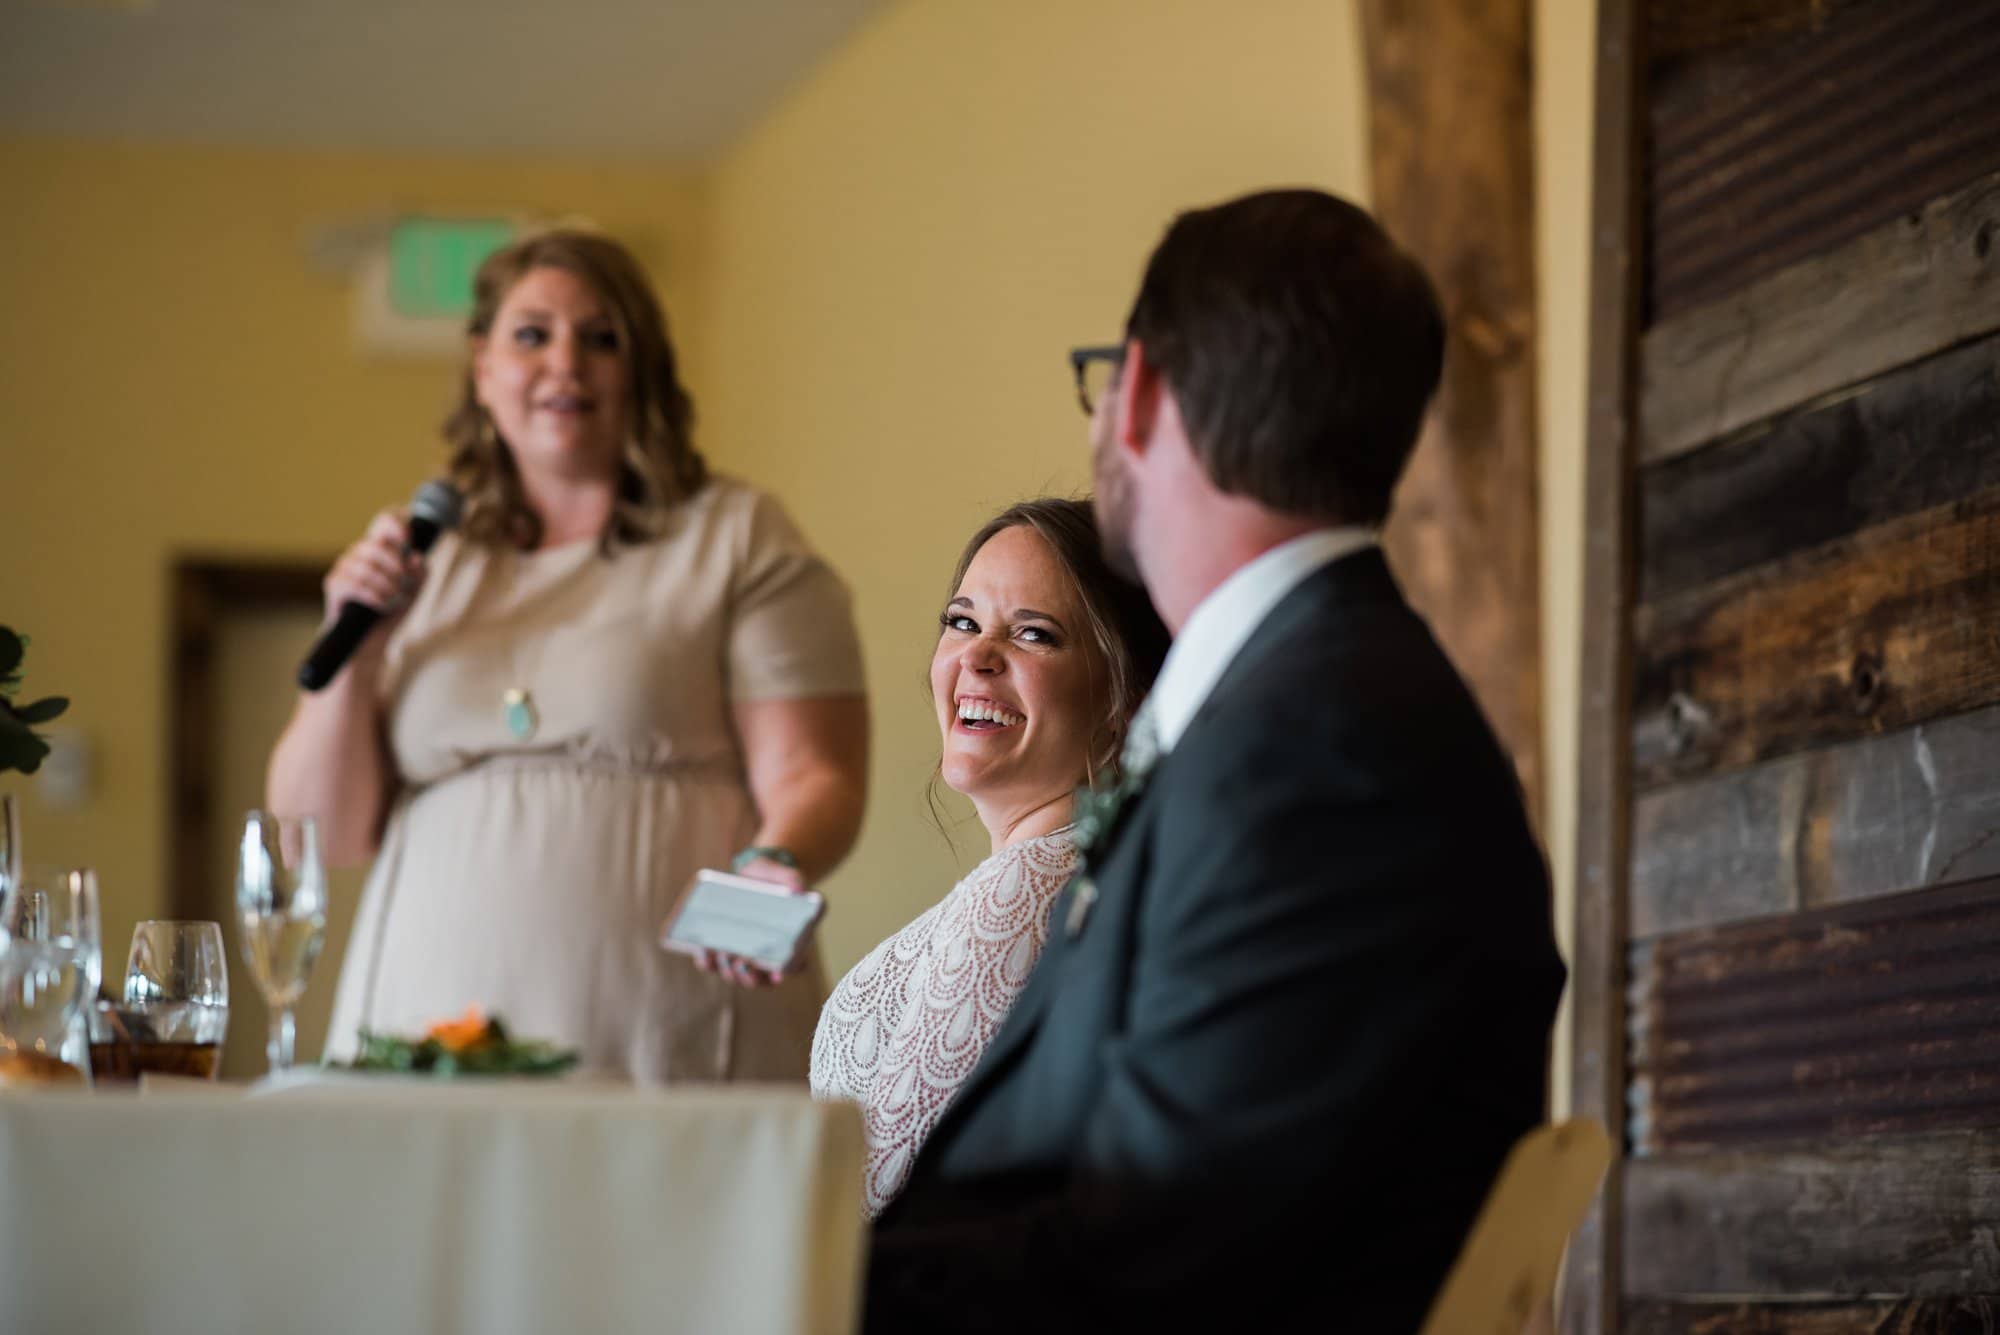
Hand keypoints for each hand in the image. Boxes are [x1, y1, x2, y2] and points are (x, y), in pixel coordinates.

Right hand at [323, 509, 425, 641]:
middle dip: (395, 567)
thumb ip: (420, 573)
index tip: (407, 539)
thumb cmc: (392, 610)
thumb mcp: (415, 591)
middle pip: (376, 545)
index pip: (385, 521)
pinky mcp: (334, 584)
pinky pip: (354, 584)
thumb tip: (416, 557)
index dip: (396, 524)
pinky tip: (382, 605)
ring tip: (394, 600)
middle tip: (403, 586)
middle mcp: (360, 552)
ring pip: (366, 567)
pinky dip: (374, 596)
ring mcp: (344, 566)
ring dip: (386, 586)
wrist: (372, 639)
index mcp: (381, 548)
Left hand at [692, 855, 804, 988]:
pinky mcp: (721, 948)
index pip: (792, 966)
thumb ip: (792, 878)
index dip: (785, 973)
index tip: (777, 974)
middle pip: (760, 979)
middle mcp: (765, 955)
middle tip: (742, 963)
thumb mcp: (782, 874)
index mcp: (787, 942)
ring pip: (736, 976)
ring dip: (728, 971)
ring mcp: (741, 954)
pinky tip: (703, 951)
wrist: (748, 872)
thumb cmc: (771, 877)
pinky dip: (707, 961)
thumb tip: (797, 889)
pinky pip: (713, 964)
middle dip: (750, 976)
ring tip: (723, 954)